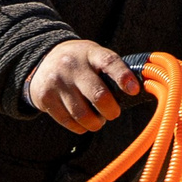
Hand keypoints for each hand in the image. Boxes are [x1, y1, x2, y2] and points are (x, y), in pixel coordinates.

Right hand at [26, 40, 140, 133]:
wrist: (42, 61)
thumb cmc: (80, 63)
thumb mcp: (94, 56)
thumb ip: (113, 70)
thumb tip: (140, 92)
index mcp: (91, 53)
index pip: (110, 62)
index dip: (123, 77)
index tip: (134, 90)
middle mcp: (72, 66)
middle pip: (98, 95)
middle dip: (111, 111)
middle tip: (113, 113)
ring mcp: (57, 82)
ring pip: (83, 114)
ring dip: (96, 123)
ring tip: (97, 120)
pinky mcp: (45, 97)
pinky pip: (69, 122)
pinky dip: (81, 127)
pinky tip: (83, 122)